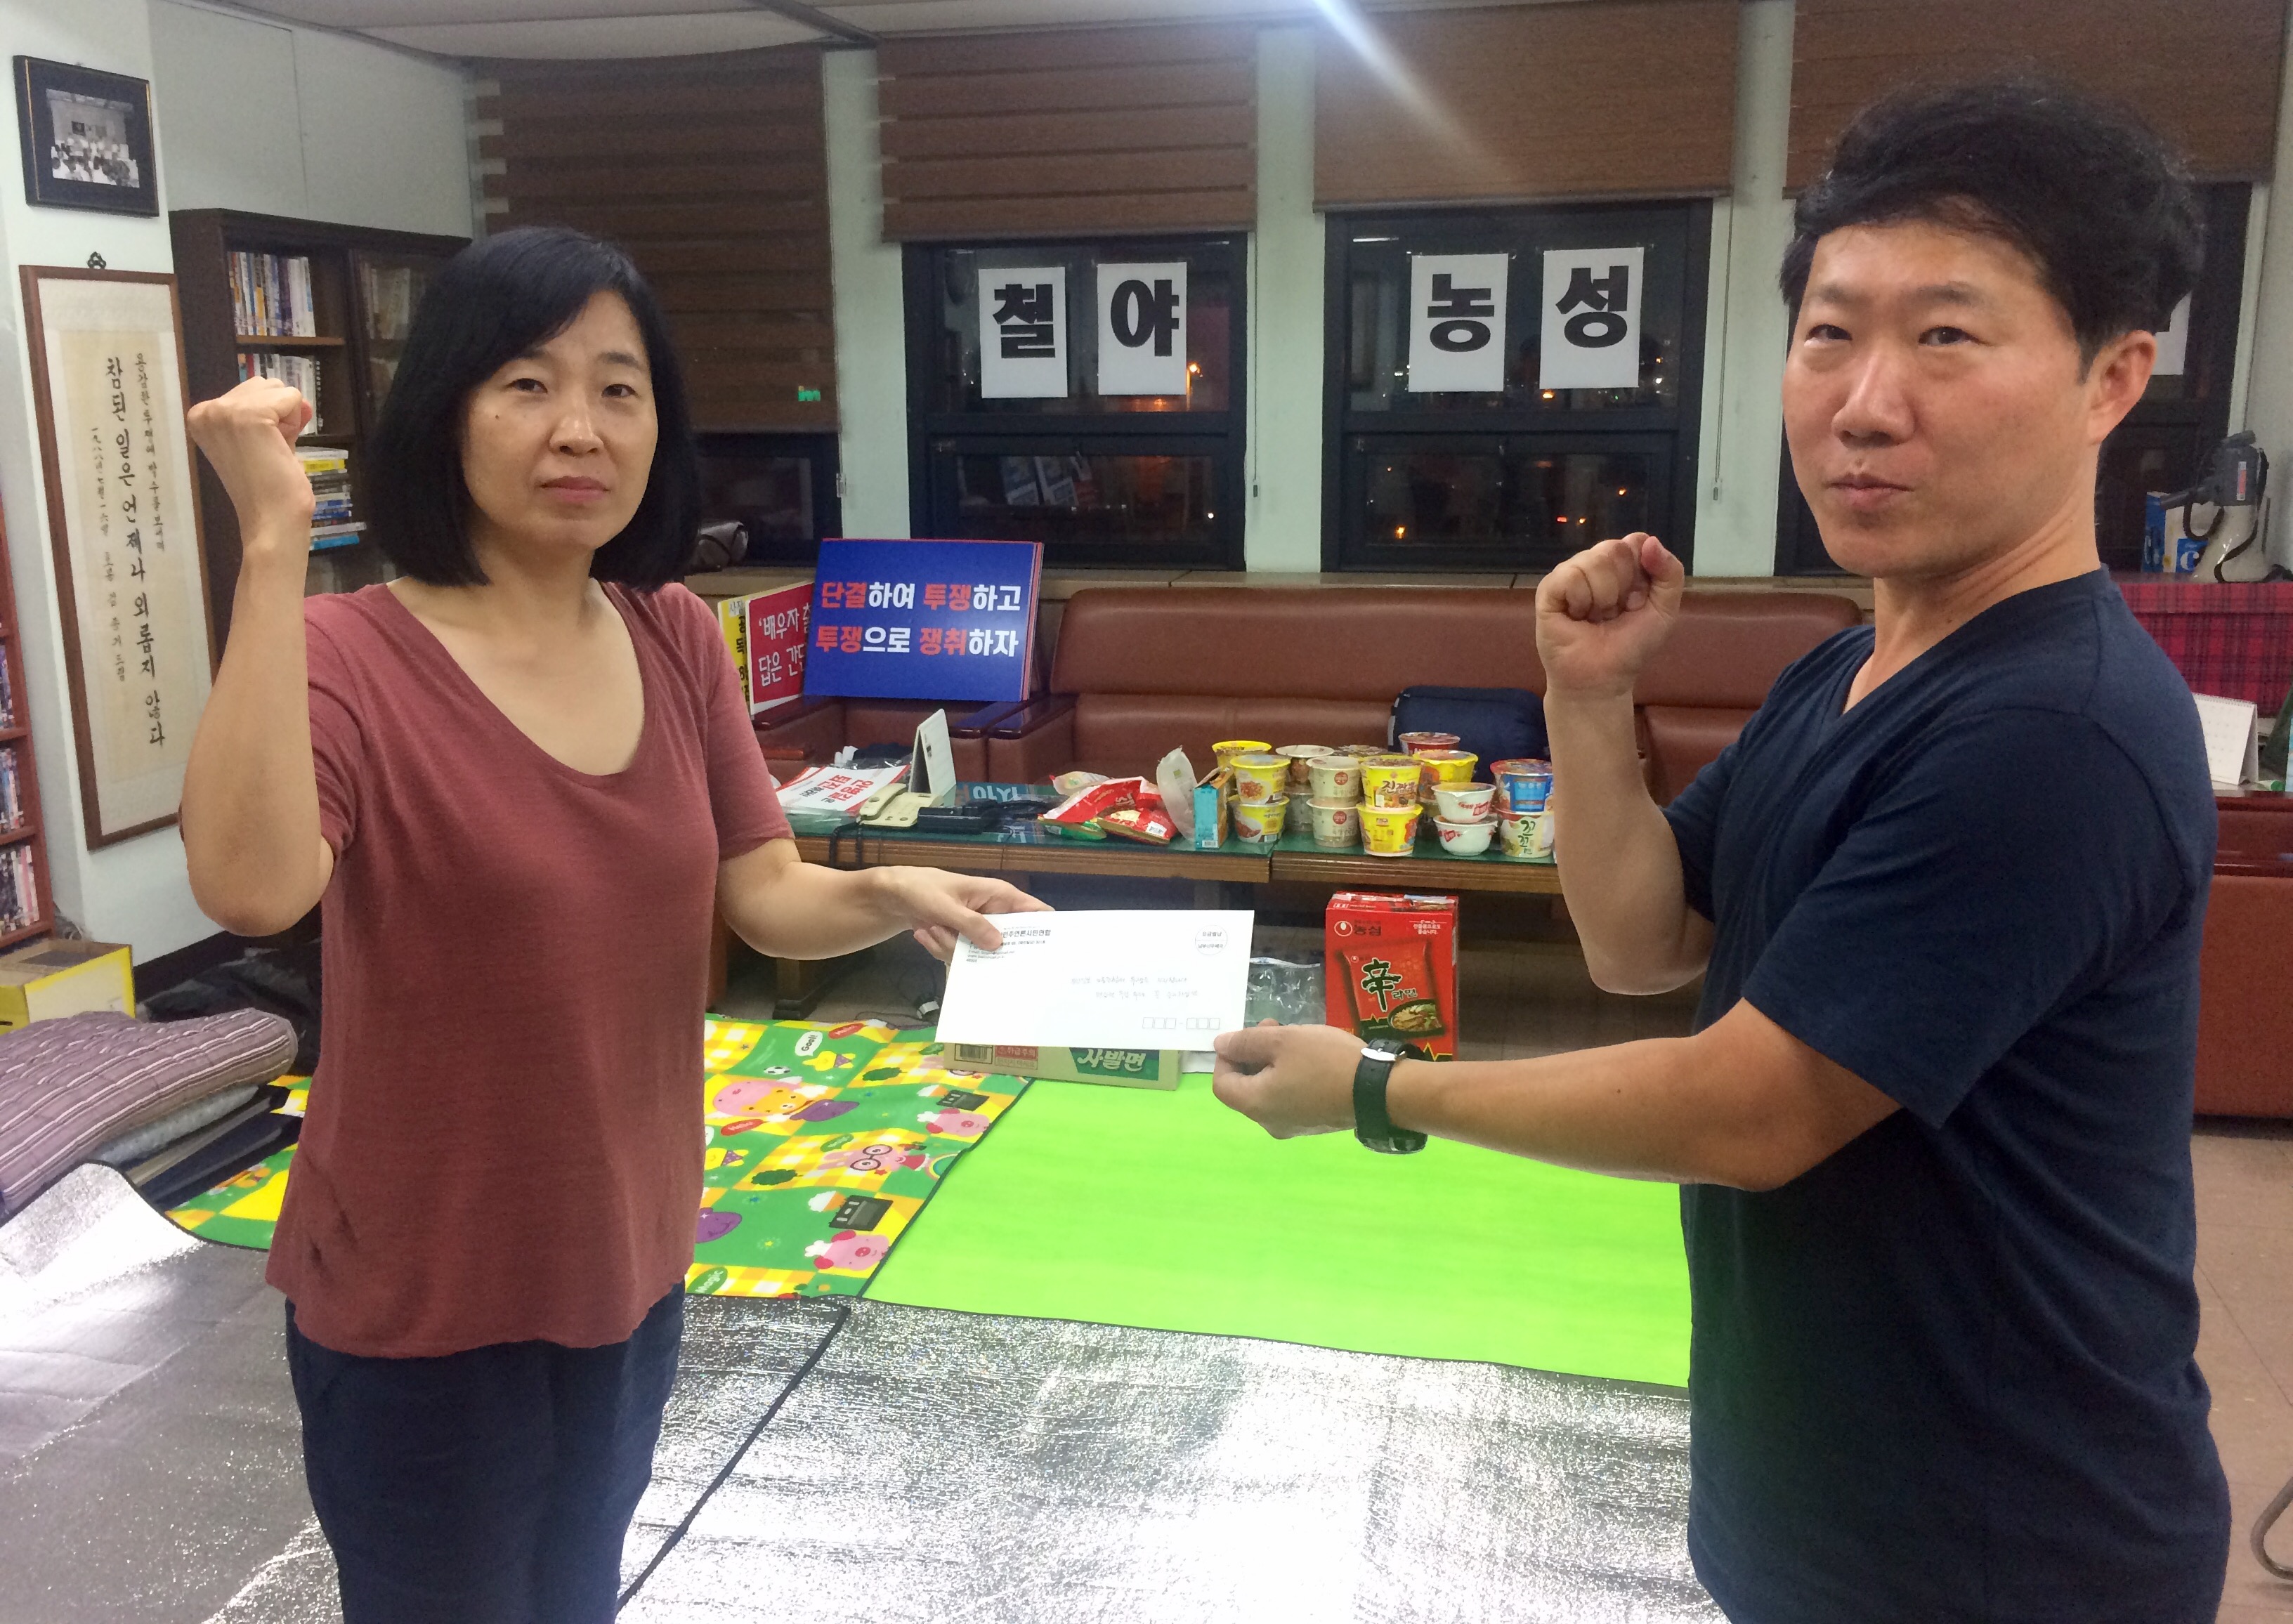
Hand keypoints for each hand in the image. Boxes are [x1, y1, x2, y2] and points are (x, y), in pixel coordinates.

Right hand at [185, 377, 314, 551]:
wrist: (272, 519)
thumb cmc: (270, 487)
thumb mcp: (264, 439)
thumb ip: (274, 415)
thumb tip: (298, 399)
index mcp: (201, 417)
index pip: (250, 392)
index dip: (269, 419)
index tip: (261, 449)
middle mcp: (205, 409)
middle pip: (264, 384)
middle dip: (279, 414)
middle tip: (271, 450)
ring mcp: (224, 411)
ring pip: (277, 388)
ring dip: (287, 417)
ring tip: (274, 450)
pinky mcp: (248, 416)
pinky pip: (291, 397)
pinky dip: (295, 419)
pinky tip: (281, 447)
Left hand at [878, 867, 1050, 960]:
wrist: (896, 895)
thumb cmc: (924, 890)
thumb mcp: (947, 907)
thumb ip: (972, 925)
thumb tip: (998, 945)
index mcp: (1001, 896)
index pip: (1038, 911)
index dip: (1047, 931)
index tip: (1047, 955)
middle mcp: (996, 914)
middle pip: (1010, 942)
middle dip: (983, 949)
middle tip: (961, 944)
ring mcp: (980, 930)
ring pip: (980, 954)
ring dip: (952, 946)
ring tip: (933, 928)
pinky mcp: (965, 942)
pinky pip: (962, 956)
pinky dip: (941, 948)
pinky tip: (925, 932)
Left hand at [1211, 1022, 1362, 1138]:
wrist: (1379, 1091)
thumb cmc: (1325, 1061)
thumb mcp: (1283, 1040)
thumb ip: (1246, 1042)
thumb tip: (1220, 1045)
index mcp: (1256, 1104)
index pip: (1222, 1084)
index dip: (1226, 1057)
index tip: (1247, 1035)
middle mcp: (1269, 1123)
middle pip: (1245, 1088)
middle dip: (1252, 1054)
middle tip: (1274, 1027)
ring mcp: (1293, 1126)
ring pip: (1269, 1092)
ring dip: (1272, 1063)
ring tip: (1295, 1038)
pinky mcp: (1314, 1124)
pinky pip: (1289, 1099)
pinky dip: (1290, 1077)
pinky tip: (1311, 1059)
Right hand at [1534, 533, 1684, 700]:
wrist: (1601, 679)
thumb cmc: (1630, 647)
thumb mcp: (1664, 610)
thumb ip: (1670, 573)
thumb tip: (1649, 541)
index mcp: (1624, 566)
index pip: (1636, 541)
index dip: (1642, 570)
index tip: (1638, 600)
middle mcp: (1595, 564)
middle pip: (1615, 548)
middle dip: (1622, 587)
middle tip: (1614, 612)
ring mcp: (1570, 574)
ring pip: (1592, 560)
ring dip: (1602, 598)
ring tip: (1594, 618)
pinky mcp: (1548, 589)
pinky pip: (1570, 576)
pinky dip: (1580, 601)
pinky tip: (1576, 617)